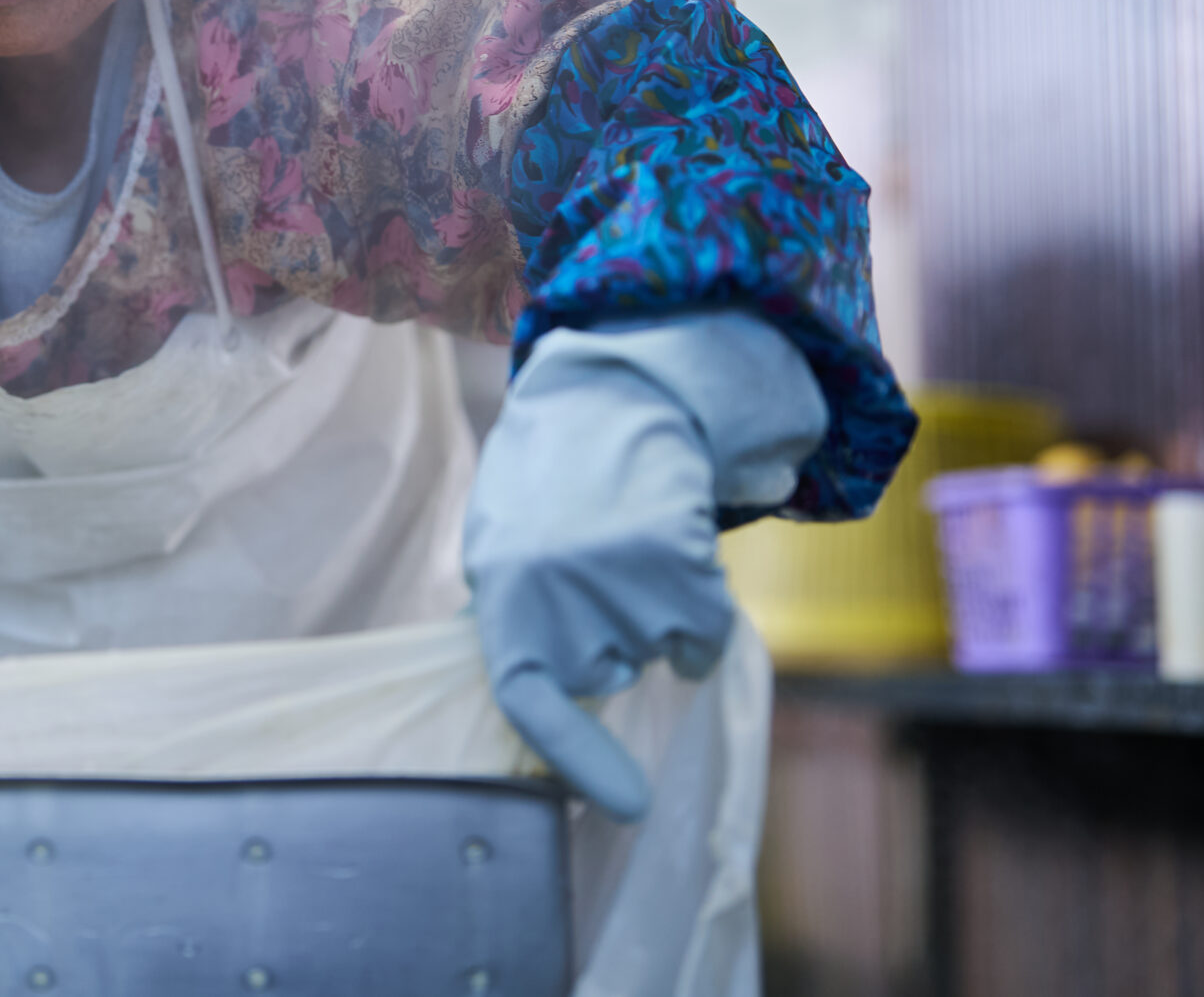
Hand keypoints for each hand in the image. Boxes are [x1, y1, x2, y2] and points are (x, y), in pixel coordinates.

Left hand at [463, 314, 824, 818]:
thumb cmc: (549, 481)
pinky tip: (672, 547)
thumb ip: (512, 621)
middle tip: (592, 563)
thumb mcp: (499, 549)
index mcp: (503, 598)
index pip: (531, 700)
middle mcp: (555, 597)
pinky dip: (701, 609)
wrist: (611, 396)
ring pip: (663, 651)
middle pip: (609, 672)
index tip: (631, 807)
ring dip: (658, 615)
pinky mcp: (676, 564)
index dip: (577, 761)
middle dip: (609, 637)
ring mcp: (616, 581)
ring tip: (626, 541)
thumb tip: (534, 694)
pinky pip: (705, 632)